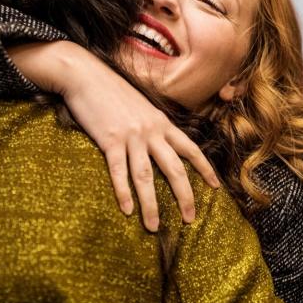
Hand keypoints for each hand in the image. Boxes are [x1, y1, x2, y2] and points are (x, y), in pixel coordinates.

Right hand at [8, 41, 219, 231]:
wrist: (86, 75)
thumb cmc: (112, 92)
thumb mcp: (141, 106)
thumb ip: (153, 124)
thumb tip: (160, 142)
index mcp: (162, 122)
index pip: (191, 149)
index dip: (205, 169)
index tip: (216, 187)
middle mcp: (151, 131)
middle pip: (174, 169)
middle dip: (185, 196)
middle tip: (190, 220)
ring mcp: (131, 136)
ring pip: (146, 176)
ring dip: (151, 205)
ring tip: (154, 227)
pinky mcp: (109, 140)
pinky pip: (119, 172)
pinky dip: (123, 193)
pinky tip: (127, 210)